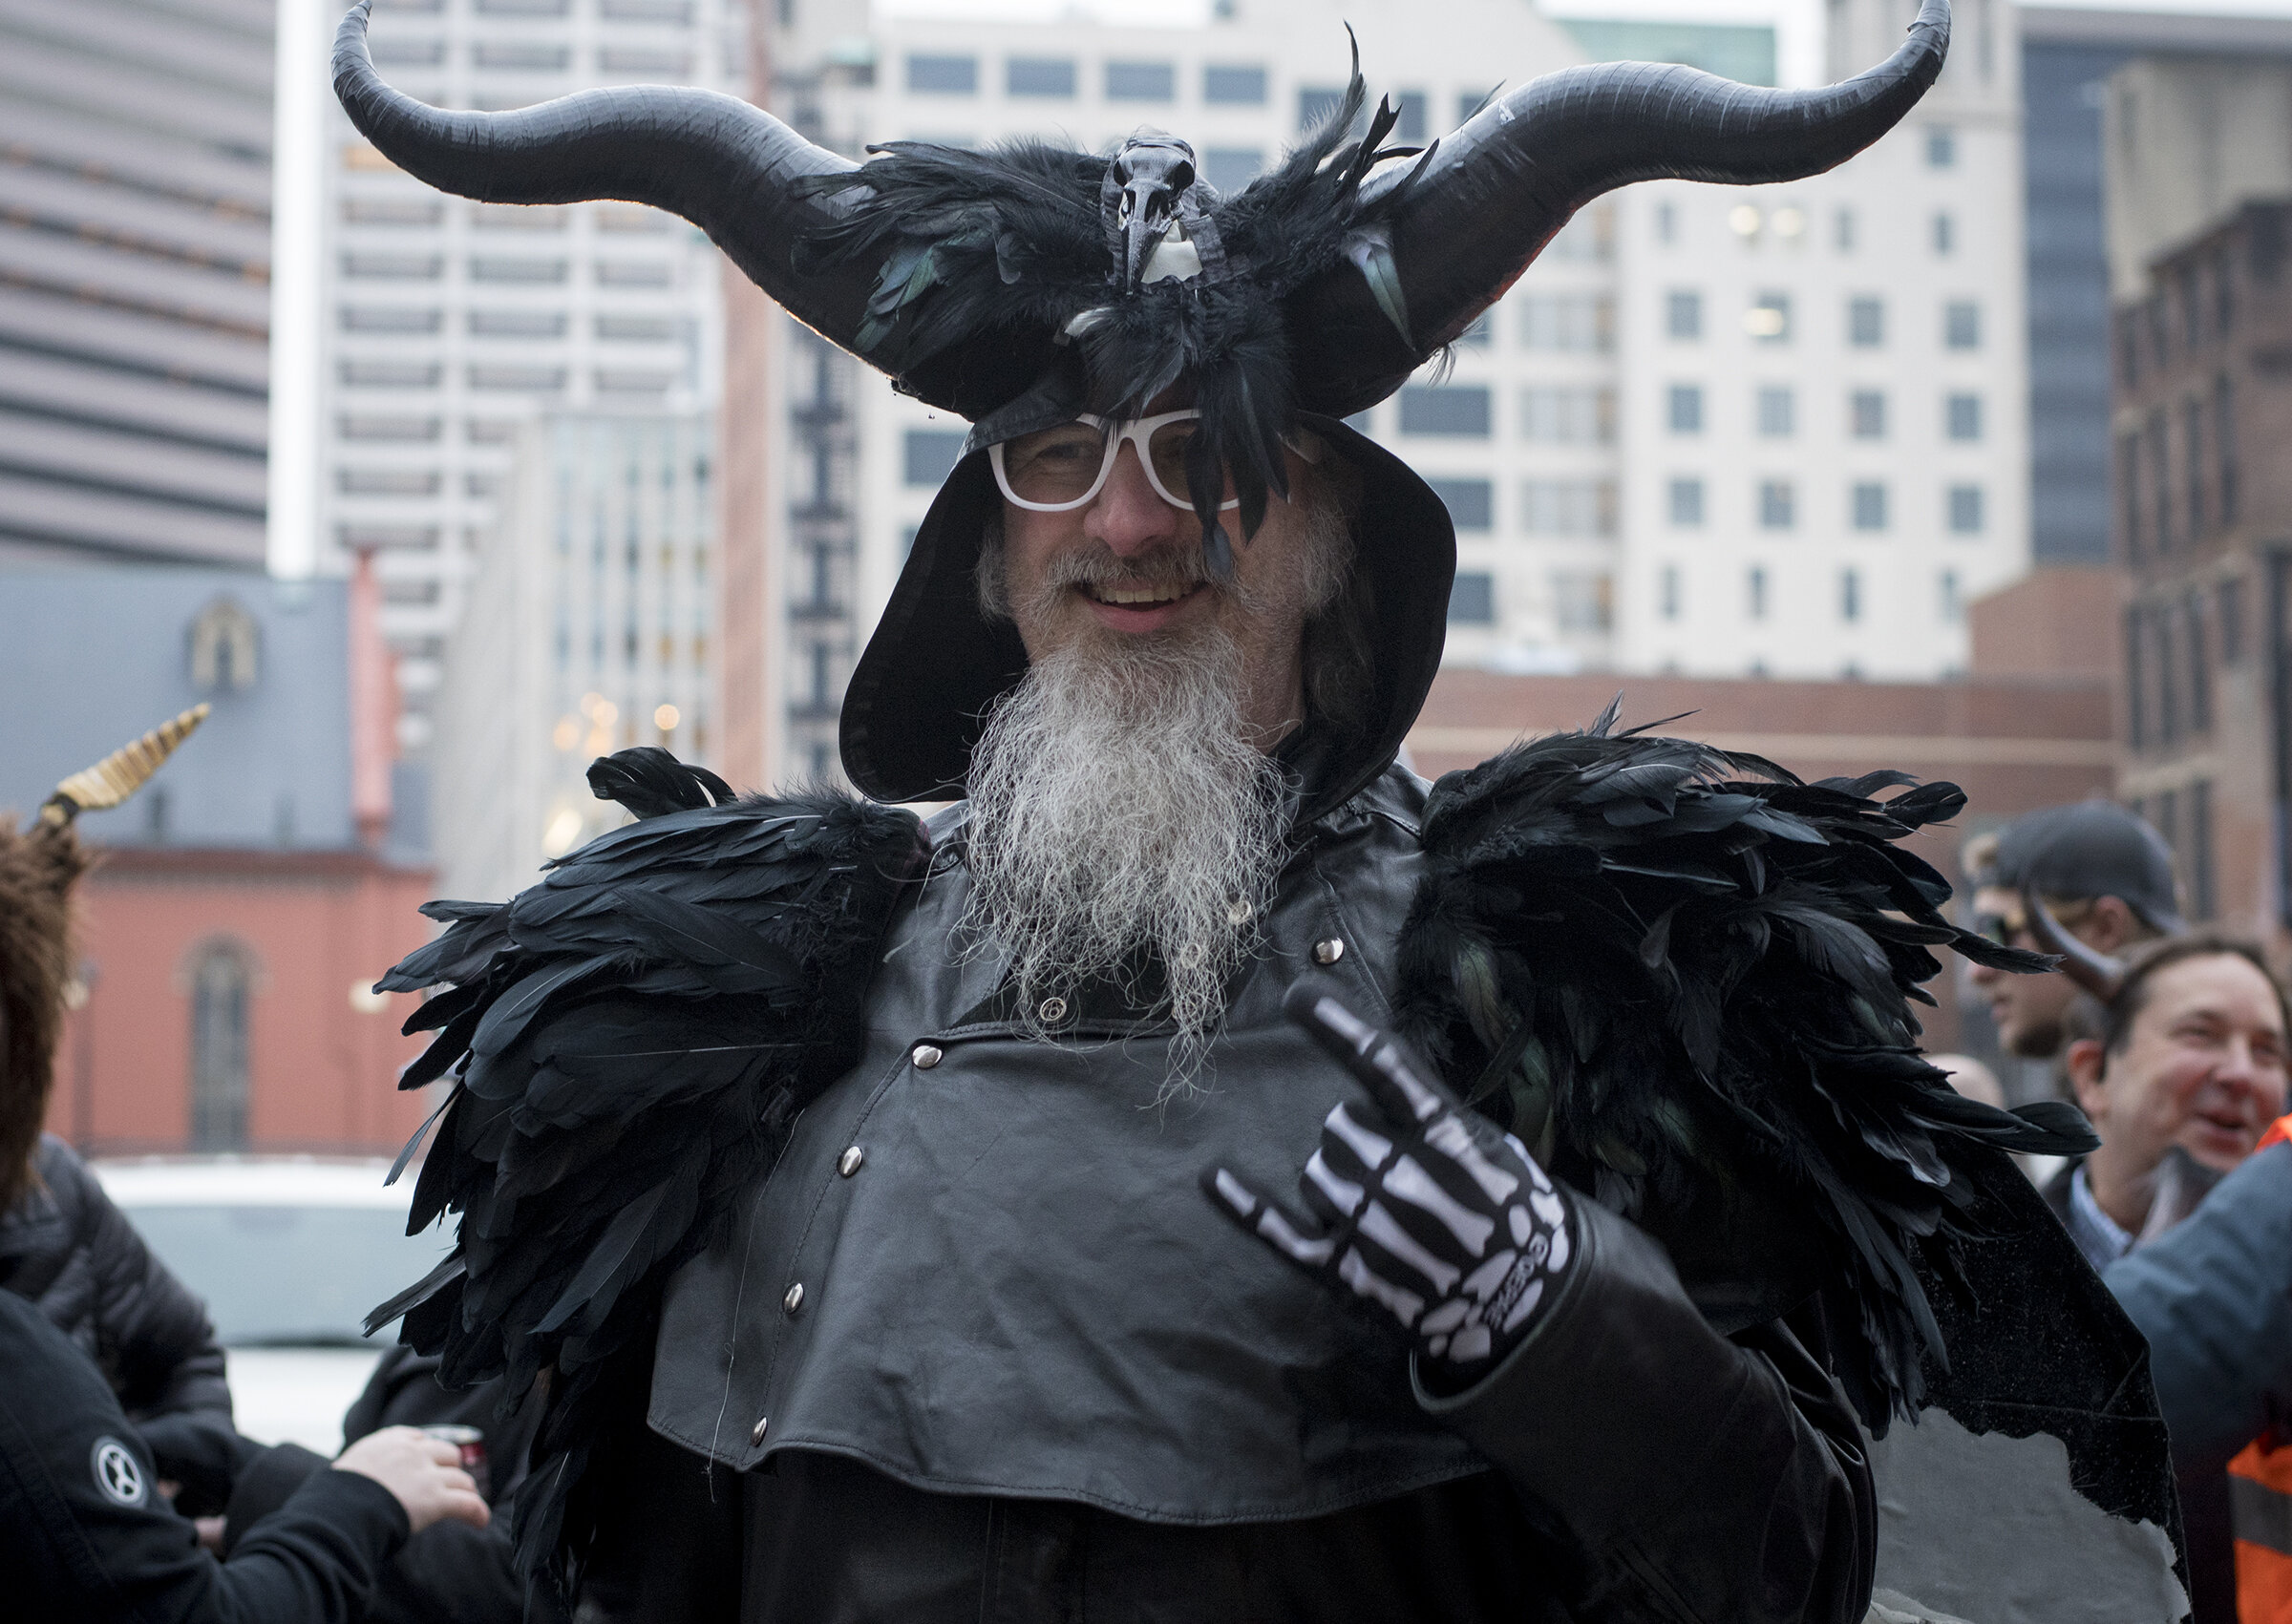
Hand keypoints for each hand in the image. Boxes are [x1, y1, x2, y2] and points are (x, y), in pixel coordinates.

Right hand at [333, 1427, 489, 1535]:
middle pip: (446, 1453)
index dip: (426, 1452)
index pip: (418, 1438)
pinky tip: (479, 1522)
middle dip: (448, 1469)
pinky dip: (476, 1513)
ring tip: (467, 1505)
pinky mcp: (436, 1500)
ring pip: (460, 1479)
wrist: (335, 1513)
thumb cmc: (331, 1499)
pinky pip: (468, 1504)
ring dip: (464, 1492)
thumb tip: (357, 1482)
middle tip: (447, 1486)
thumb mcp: (345, 1470)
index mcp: (389, 1442)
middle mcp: (412, 1452)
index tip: (428, 1464)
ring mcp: (426, 1475)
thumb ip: (362, 1468)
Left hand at [1205, 984, 1573, 1370]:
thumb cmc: (1516, 1218)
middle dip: (1357, 1141)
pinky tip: (1212, 1177)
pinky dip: (1243, 1205)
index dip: (1337, 1026)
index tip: (1296, 995)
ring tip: (1383, 1214)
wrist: (1530, 1306)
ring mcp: (1372, 1226)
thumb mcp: (1493, 1151)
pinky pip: (1279, 1231)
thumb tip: (1373, 1095)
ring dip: (1338, 1184)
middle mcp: (1405, 1174)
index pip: (1381, 1065)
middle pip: (1338, 1125)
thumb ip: (1434, 1118)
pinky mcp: (1347, 1272)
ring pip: (1314, 1173)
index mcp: (1447, 1134)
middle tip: (1396, 1174)